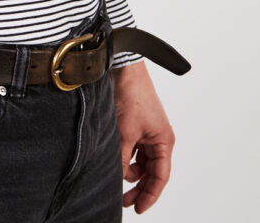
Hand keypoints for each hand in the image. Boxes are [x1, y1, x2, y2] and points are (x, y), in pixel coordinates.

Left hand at [111, 60, 175, 213]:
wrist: (122, 69)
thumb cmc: (131, 95)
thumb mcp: (125, 133)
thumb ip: (122, 158)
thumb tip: (118, 179)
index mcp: (163, 141)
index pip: (160, 176)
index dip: (150, 195)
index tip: (138, 208)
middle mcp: (157, 138)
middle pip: (150, 172)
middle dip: (138, 187)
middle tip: (124, 201)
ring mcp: (146, 132)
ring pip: (140, 162)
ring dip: (129, 170)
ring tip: (115, 176)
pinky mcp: (134, 126)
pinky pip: (132, 149)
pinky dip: (124, 157)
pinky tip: (114, 161)